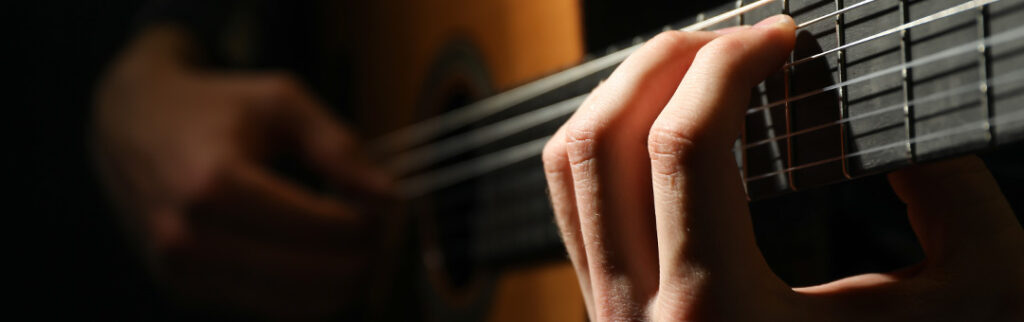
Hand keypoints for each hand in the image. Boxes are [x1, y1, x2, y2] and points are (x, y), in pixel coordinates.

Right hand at [93, 26, 392, 318]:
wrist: (129, 124)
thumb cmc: (210, 107)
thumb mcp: (280, 100)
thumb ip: (338, 146)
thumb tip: (388, 195)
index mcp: (212, 183)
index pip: (321, 230)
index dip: (369, 221)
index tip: (384, 202)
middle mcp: (190, 238)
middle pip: (315, 278)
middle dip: (364, 256)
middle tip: (376, 225)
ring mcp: (184, 273)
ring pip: (299, 308)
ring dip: (342, 281)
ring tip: (350, 239)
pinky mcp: (187, 292)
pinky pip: (272, 310)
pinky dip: (308, 291)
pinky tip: (314, 252)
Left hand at [541, 15, 1023, 320]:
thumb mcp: (968, 305)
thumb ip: (954, 202)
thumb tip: (901, 130)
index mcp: (719, 315)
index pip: (685, 148)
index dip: (731, 65)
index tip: (781, 35)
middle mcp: (638, 315)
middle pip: (604, 142)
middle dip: (666, 61)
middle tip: (734, 35)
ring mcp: (607, 312)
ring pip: (569, 167)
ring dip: (623, 91)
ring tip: (693, 60)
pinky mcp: (605, 308)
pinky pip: (573, 202)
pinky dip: (605, 139)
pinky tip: (660, 120)